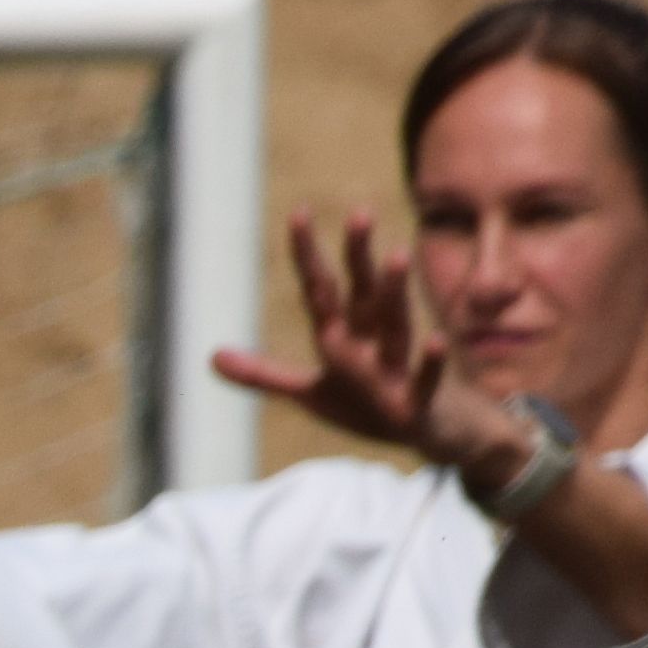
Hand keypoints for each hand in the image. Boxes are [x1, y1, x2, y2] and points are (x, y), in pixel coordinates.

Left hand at [214, 215, 527, 475]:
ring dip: (394, 295)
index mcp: (344, 337)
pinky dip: (429, 363)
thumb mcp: (312, 393)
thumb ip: (265, 375)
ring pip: (395, 327)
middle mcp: (371, 343)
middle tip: (358, 214)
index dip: (307, 257)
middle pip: (362, 295)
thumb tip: (211, 355)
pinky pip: (425, 381)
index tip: (298, 213)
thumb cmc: (369, 406)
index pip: (320, 291)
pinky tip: (436, 340)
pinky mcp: (417, 402)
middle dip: (358, 258)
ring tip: (396, 255)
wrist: (432, 433)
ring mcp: (396, 370)